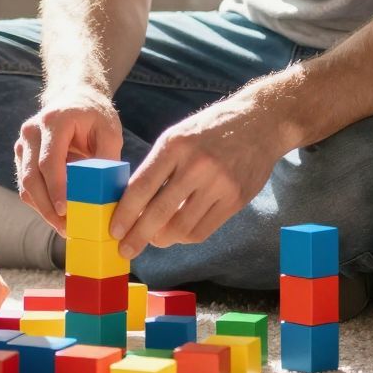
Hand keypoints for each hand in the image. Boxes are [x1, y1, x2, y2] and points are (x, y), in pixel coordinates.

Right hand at [15, 94, 123, 229]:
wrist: (75, 98)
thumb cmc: (95, 116)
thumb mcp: (110, 132)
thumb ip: (107, 159)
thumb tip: (101, 193)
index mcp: (54, 121)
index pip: (49, 161)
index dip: (56, 188)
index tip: (65, 210)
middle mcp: (31, 131)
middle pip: (31, 177)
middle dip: (47, 207)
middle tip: (66, 228)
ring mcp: (23, 144)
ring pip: (25, 185)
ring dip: (43, 209)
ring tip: (64, 227)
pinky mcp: (21, 156)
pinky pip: (27, 185)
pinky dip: (40, 202)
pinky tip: (57, 215)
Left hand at [109, 91, 283, 256]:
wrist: (259, 122)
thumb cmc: (210, 130)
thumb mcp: (178, 136)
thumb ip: (156, 167)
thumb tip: (131, 205)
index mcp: (175, 145)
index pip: (142, 187)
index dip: (124, 214)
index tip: (114, 230)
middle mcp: (197, 165)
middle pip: (159, 213)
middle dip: (137, 236)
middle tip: (125, 249)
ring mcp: (219, 183)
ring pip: (181, 228)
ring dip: (162, 240)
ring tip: (153, 240)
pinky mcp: (236, 199)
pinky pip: (203, 230)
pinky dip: (184, 237)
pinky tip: (177, 233)